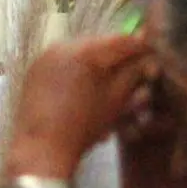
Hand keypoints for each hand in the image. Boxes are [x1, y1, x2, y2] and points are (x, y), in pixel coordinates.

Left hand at [6, 34, 157, 181]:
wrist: (42, 146)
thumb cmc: (84, 125)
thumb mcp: (116, 99)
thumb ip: (133, 73)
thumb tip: (146, 58)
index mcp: (85, 51)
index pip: (121, 40)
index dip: (139, 46)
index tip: (151, 52)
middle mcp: (63, 46)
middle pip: (99, 44)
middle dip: (117, 56)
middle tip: (132, 70)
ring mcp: (45, 56)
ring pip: (81, 52)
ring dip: (97, 64)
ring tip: (108, 84)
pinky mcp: (35, 69)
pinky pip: (63, 62)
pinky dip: (77, 71)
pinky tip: (85, 89)